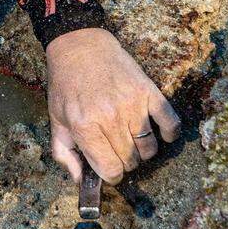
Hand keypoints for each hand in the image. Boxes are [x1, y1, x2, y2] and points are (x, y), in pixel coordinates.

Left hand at [45, 28, 180, 184]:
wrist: (80, 47)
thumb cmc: (66, 85)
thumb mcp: (56, 120)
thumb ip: (65, 154)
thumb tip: (79, 182)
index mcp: (85, 127)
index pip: (110, 170)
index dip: (111, 175)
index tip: (110, 169)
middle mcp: (110, 118)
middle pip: (131, 161)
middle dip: (125, 163)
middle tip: (118, 151)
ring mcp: (132, 105)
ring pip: (149, 149)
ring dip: (143, 151)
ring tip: (133, 140)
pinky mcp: (149, 92)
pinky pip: (170, 123)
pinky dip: (169, 134)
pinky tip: (161, 134)